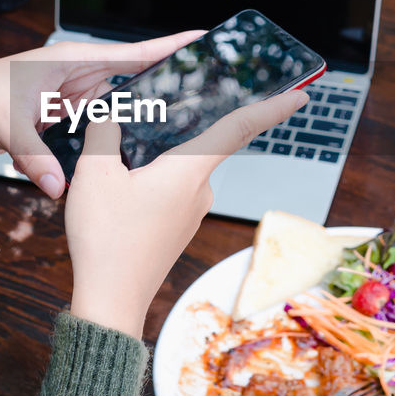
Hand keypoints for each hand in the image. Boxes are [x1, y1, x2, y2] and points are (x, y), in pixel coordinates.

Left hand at [0, 31, 205, 190]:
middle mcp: (80, 76)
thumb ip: (34, 155)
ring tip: (193, 123)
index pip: (131, 52)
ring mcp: (77, 99)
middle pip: (138, 79)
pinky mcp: (70, 120)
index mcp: (70, 60)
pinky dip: (124, 136)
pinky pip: (107, 127)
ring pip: (126, 106)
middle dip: (173, 84)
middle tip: (215, 92)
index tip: (205, 39)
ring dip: (151, 115)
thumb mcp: (3, 125)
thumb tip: (58, 187)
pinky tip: (147, 149)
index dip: (169, 46)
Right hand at [64, 87, 308, 337]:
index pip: (238, 128)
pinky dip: (151, 185)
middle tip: (142, 124)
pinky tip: (122, 193)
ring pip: (178, 171)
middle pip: (197, 146)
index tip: (301, 95)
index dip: (272, 108)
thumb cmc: (107, 240)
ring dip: (154, 164)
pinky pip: (171, 193)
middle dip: (173, 133)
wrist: (110, 300)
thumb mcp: (93, 174)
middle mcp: (200, 192)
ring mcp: (191, 214)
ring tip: (115, 169)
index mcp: (188, 171)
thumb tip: (108, 117)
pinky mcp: (178, 229)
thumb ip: (103, 133)